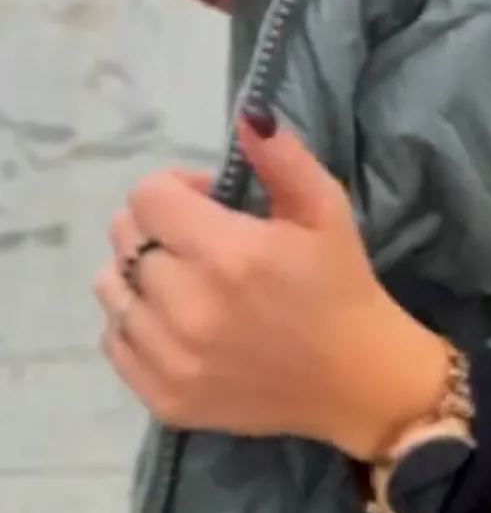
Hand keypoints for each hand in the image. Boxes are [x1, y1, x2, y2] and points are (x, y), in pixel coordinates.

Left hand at [93, 108, 447, 460]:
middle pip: (124, 238)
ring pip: (110, 289)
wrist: (357, 381)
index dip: (178, 189)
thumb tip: (245, 115)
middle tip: (202, 242)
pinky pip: (113, 339)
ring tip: (185, 282)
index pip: (148, 196)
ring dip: (141, 275)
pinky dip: (136, 323)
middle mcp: (189, 306)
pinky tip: (177, 321)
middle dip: (158, 227)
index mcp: (229, 254)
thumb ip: (281, 158)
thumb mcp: (326, 211)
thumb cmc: (341, 286)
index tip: (213, 204)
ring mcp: (171, 357)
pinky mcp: (164, 396)